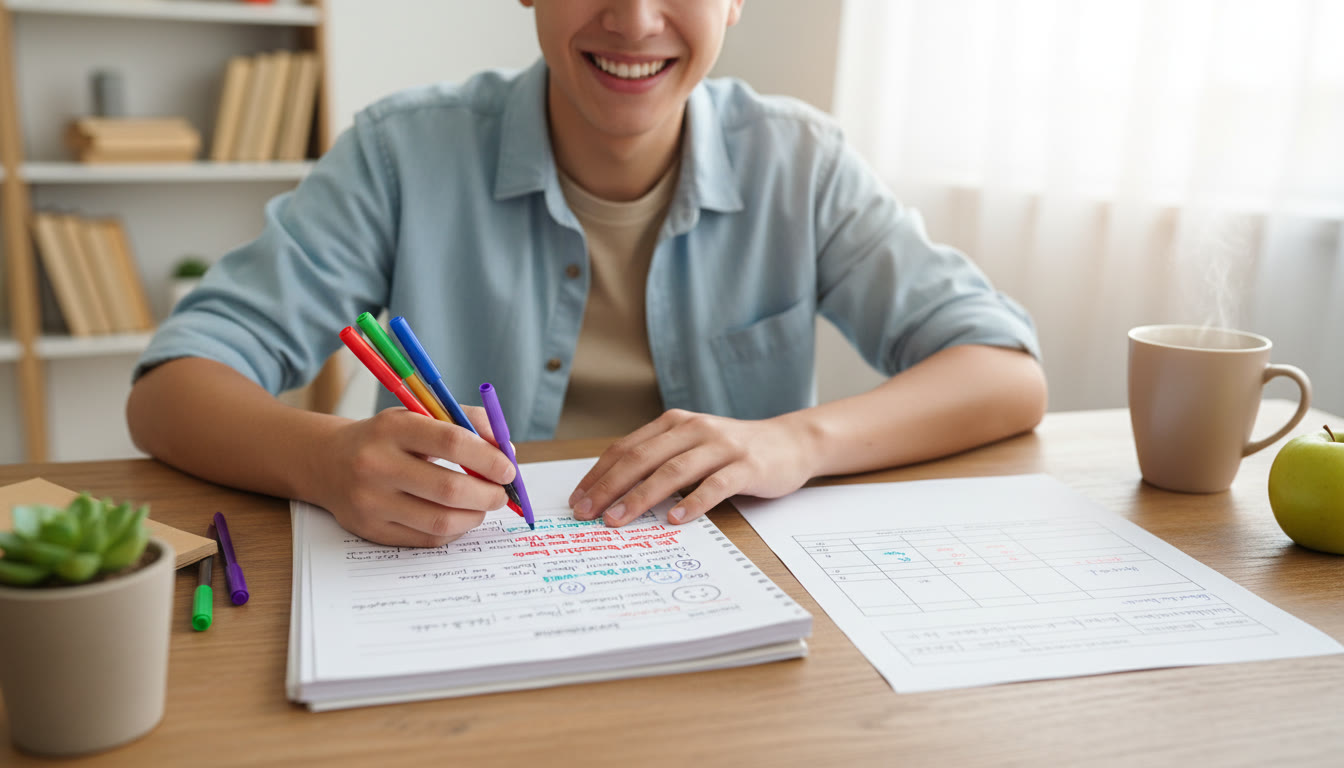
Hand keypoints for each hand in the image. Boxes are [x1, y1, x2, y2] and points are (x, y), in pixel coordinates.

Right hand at [307, 406, 516, 546]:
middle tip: (501, 494)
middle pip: (449, 489)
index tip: (508, 469)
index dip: (489, 458)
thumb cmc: (389, 438)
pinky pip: (427, 539)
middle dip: (488, 495)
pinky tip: (458, 517)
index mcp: (393, 427)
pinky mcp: (370, 529)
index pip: (452, 442)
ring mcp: (370, 501)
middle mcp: (376, 464)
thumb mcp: (420, 415)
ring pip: (441, 521)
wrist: (329, 462)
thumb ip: (467, 422)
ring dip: (474, 516)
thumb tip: (507, 449)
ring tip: (482, 506)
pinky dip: (453, 530)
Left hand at [568, 409, 817, 526]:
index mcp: (674, 423)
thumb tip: (612, 493)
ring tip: (617, 520)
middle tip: (586, 513)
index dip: (598, 474)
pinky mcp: (747, 466)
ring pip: (673, 471)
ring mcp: (722, 446)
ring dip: (641, 497)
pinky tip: (675, 520)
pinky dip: (693, 503)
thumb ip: (659, 460)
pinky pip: (715, 486)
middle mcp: (694, 429)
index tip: (577, 500)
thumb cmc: (733, 452)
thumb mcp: (692, 446)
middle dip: (609, 487)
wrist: (790, 442)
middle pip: (642, 458)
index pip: (627, 448)